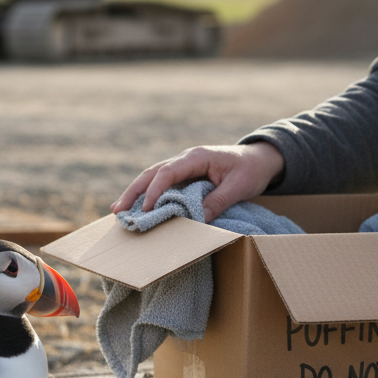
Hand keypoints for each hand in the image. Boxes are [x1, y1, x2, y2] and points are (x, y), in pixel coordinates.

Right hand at [110, 142, 283, 222]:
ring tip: (118, 211)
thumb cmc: (250, 170)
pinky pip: (161, 184)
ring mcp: (183, 166)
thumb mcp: (238, 187)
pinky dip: (148, 195)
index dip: (154, 191)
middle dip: (133, 191)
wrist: (260, 159)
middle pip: (152, 173)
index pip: (168, 173)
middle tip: (117, 210)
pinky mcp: (184, 176)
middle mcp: (185, 159)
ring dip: (136, 193)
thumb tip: (196, 220)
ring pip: (152, 178)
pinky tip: (138, 209)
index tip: (146, 209)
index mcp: (196, 157)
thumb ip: (217, 201)